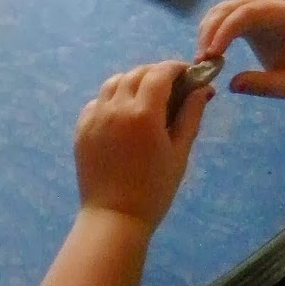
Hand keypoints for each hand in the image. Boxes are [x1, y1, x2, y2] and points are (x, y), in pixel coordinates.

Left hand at [74, 61, 210, 229]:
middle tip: (171, 85)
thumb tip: (204, 89)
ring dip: (132, 81)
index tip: (187, 73)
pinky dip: (112, 98)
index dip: (175, 68)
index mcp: (143, 113)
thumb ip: (191, 116)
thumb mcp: (179, 152)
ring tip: (146, 96)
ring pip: (114, 82)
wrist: (115, 217)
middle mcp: (116, 107)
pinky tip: (123, 113)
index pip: (160, 73)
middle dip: (156, 73)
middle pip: (136, 73)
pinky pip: (97, 101)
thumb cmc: (155, 189)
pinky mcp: (81, 127)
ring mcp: (95, 116)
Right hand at [196, 0, 284, 101]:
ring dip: (207, 31)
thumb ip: (265, 86)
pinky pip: (224, 19)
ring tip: (201, 60)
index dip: (226, 30)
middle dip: (211, 30)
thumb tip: (232, 84)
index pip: (248, 13)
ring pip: (223, 10)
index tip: (211, 54)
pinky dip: (211, 33)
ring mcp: (258, 10)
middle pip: (231, 8)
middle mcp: (270, 6)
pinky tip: (207, 53)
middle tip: (200, 61)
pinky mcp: (249, 19)